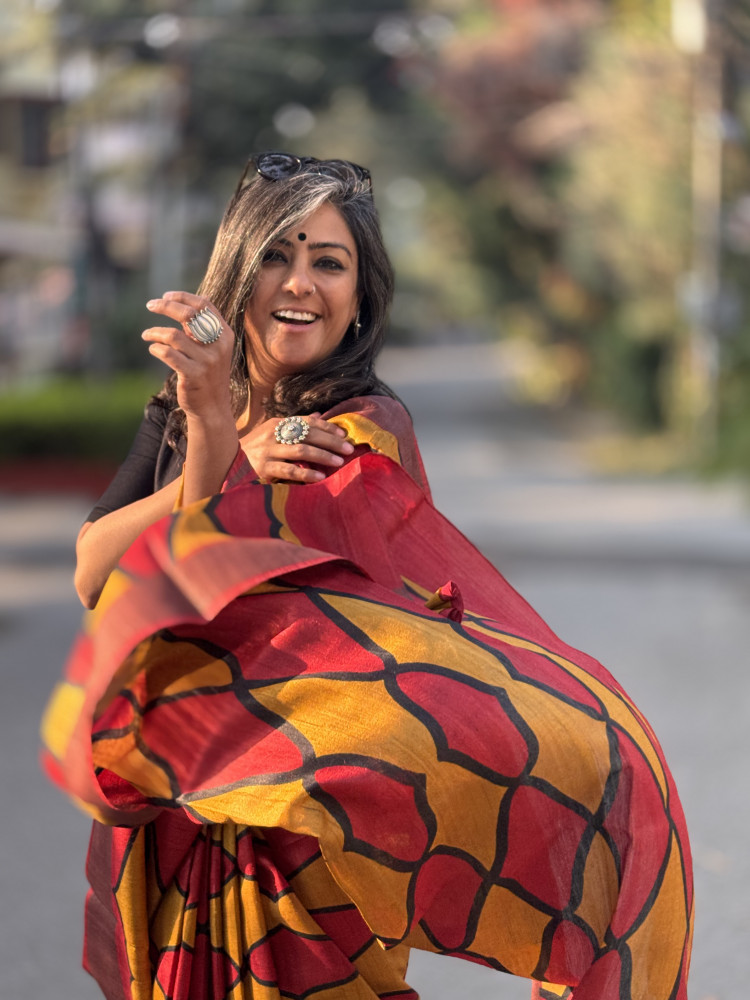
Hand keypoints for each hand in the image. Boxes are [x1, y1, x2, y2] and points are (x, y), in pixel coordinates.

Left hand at [143, 292, 234, 421]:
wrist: (212, 406)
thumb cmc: (208, 373)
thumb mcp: (212, 348)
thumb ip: (202, 327)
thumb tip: (188, 301)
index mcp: (225, 334)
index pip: (204, 305)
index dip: (183, 297)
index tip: (165, 296)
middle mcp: (218, 346)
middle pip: (188, 315)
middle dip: (166, 306)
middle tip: (150, 305)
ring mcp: (207, 362)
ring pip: (173, 336)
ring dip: (155, 332)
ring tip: (146, 334)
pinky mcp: (193, 375)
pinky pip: (168, 354)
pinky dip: (156, 348)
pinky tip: (153, 349)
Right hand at [243, 413, 354, 483]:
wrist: (227, 465)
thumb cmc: (255, 449)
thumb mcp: (273, 433)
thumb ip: (296, 425)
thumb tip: (319, 416)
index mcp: (277, 423)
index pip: (307, 422)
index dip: (327, 427)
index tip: (344, 434)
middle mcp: (273, 434)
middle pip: (308, 435)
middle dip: (331, 441)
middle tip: (348, 448)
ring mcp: (268, 451)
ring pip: (301, 450)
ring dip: (323, 455)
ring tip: (339, 461)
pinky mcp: (263, 469)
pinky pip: (289, 470)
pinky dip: (306, 473)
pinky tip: (319, 476)